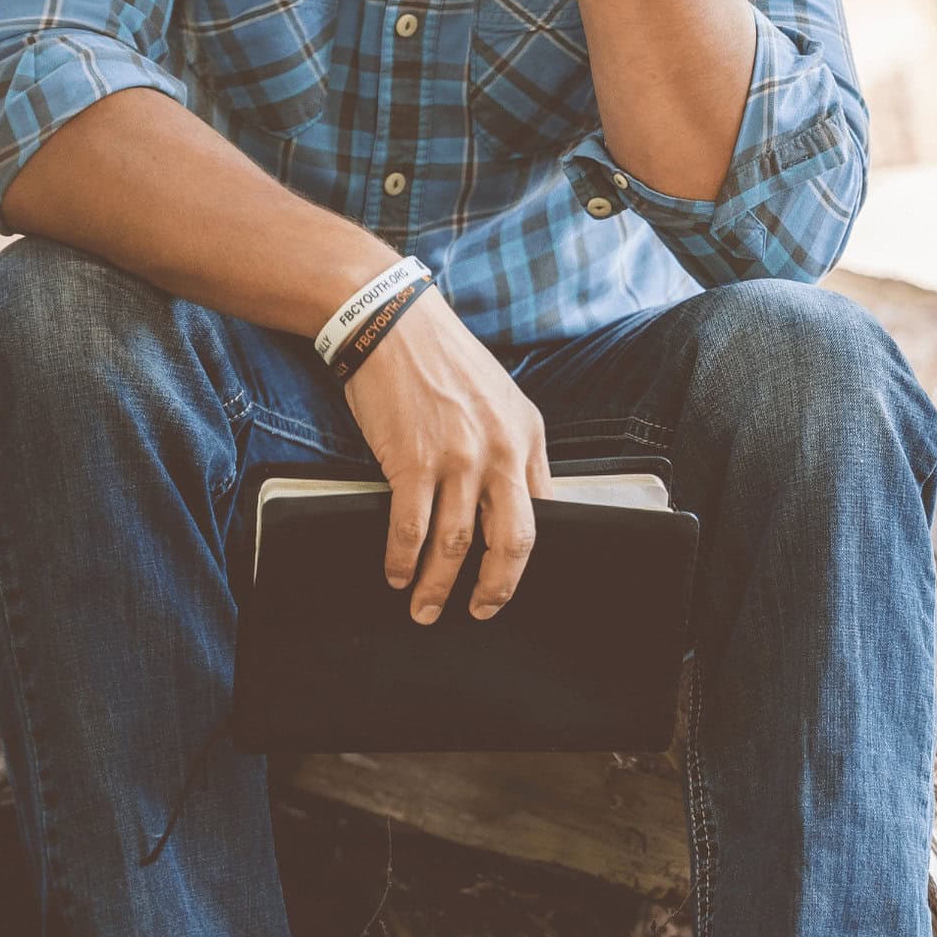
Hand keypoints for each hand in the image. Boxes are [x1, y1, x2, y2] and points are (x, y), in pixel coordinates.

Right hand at [343, 292, 552, 623]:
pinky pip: (411, 528)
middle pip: (511, 541)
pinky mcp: (412, 461)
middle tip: (481, 612)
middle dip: (496, 587)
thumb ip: (514, 449)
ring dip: (438, 585)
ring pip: (456, 544)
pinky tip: (396, 574)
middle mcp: (501, 452)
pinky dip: (402, 560)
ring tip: (425, 608)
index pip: (543, 513)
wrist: (392, 324)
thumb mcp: (502, 400)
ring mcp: (458, 459)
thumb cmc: (445, 362)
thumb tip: (519, 500)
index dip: (527, 556)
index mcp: (529, 438)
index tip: (512, 579)